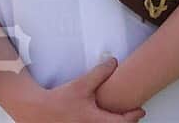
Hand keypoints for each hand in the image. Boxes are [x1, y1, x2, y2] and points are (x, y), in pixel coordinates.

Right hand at [14, 59, 143, 121]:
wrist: (36, 111)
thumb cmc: (60, 99)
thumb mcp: (83, 84)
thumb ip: (101, 72)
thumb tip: (115, 61)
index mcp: (93, 121)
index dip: (133, 117)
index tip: (141, 111)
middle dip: (124, 122)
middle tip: (133, 114)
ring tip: (119, 116)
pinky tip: (103, 118)